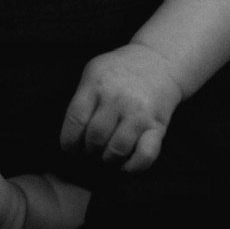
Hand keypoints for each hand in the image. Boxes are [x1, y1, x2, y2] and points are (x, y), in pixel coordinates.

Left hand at [59, 44, 181, 172]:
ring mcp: (139, 113)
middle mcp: (118, 98)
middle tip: (91, 149)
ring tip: (107, 154)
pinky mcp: (158, 125)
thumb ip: (81, 97)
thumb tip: (72, 134)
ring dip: (108, 159)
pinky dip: (133, 167)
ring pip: (117, 150)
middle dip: (89, 150)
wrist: (160, 61)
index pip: (76, 119)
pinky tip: (125, 164)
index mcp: (97, 84)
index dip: (69, 140)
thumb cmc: (121, 70)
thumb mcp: (94, 71)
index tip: (70, 147)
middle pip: (95, 137)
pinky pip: (145, 155)